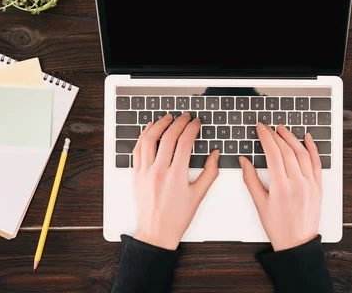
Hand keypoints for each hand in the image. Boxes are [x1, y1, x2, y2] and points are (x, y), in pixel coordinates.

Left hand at [132, 112, 219, 249]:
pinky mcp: (136, 175)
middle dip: (179, 122)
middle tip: (186, 117)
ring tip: (168, 117)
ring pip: (150, 139)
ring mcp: (145, 172)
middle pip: (169, 137)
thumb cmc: (177, 217)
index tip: (196, 123)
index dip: (192, 128)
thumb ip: (210, 172)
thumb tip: (215, 153)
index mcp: (177, 175)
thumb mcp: (199, 195)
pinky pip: (138, 149)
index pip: (185, 142)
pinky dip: (143, 136)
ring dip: (159, 124)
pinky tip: (150, 129)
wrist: (156, 233)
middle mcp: (159, 171)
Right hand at [239, 123, 322, 251]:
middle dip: (276, 135)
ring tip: (282, 129)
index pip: (273, 153)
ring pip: (302, 153)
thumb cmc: (278, 227)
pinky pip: (317, 163)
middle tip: (268, 127)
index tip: (260, 128)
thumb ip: (250, 179)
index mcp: (280, 186)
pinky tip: (307, 138)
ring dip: (292, 138)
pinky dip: (313, 148)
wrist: (297, 243)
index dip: (266, 137)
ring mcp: (310, 184)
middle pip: (286, 150)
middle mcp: (297, 182)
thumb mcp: (259, 204)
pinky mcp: (318, 186)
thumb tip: (244, 160)